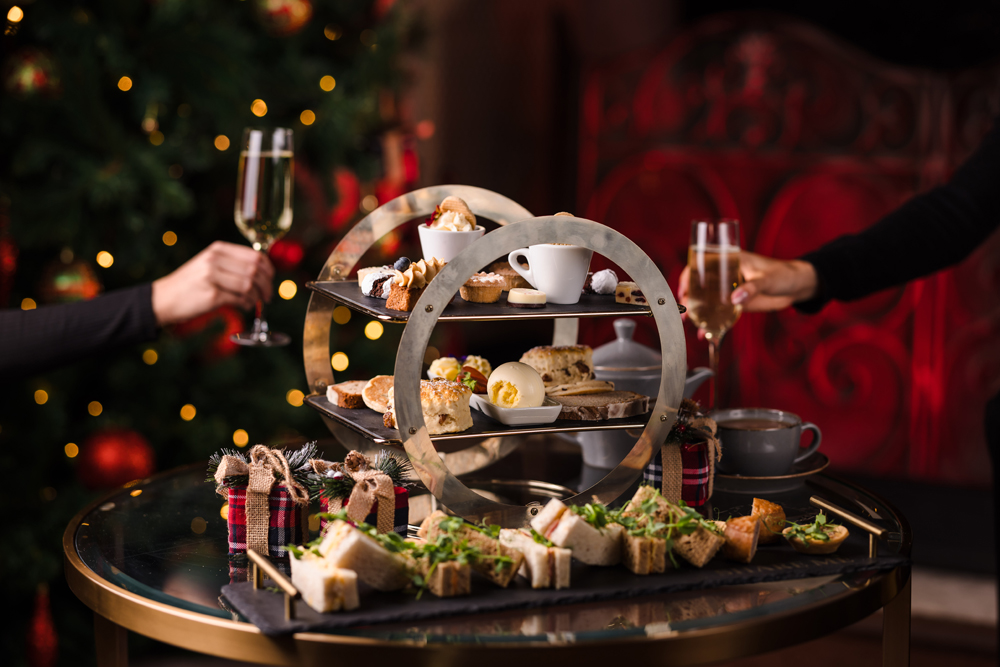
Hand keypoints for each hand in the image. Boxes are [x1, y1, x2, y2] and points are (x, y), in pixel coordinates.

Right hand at [151, 241, 274, 325]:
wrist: (164, 298)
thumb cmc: (191, 283)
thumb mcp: (209, 264)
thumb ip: (232, 264)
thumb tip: (263, 273)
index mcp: (218, 249)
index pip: (255, 255)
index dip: (268, 269)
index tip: (271, 279)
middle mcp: (215, 259)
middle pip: (255, 270)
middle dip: (266, 285)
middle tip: (268, 296)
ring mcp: (212, 276)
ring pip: (249, 285)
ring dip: (257, 297)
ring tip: (254, 302)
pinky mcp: (211, 295)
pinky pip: (239, 299)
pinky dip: (247, 304)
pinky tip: (244, 306)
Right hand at [677, 251, 817, 313]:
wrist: (797, 288)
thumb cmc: (784, 274)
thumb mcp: (767, 279)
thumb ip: (752, 288)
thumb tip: (735, 298)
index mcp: (730, 259)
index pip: (701, 263)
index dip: (688, 275)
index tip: (683, 289)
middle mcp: (725, 274)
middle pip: (700, 284)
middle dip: (688, 297)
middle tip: (683, 310)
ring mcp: (729, 290)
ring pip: (707, 300)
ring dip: (695, 312)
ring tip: (687, 323)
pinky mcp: (736, 304)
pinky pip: (720, 313)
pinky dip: (711, 323)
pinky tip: (704, 333)